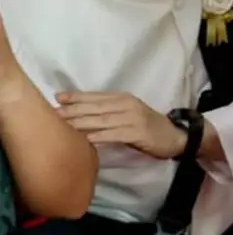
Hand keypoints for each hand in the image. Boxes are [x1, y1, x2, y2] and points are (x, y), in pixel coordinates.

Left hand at [56, 92, 186, 159]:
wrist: (176, 136)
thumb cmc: (149, 126)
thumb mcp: (130, 113)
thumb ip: (110, 111)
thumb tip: (81, 113)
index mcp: (124, 98)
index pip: (96, 96)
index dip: (77, 97)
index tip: (58, 98)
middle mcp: (128, 105)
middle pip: (96, 107)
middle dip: (74, 110)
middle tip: (55, 113)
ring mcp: (134, 119)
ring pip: (103, 120)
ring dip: (83, 123)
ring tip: (65, 125)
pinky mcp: (139, 133)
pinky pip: (116, 134)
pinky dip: (101, 136)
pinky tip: (87, 138)